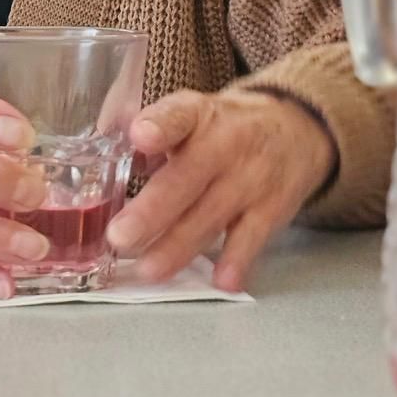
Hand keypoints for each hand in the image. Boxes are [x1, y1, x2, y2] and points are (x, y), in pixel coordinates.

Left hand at [106, 89, 335, 292]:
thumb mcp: (190, 116)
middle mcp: (226, 144)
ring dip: (179, 247)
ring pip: (211, 217)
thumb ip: (147, 138)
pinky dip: (236, 261)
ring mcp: (251, 179)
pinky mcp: (273, 209)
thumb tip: (100, 158)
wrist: (295, 130)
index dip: (160, 126)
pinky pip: (252, 239)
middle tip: (119, 237)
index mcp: (197, 115)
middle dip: (152, 211)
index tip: (139, 136)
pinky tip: (220, 280)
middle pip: (187, 179)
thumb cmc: (223, 128)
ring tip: (148, 270)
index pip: (178, 116)